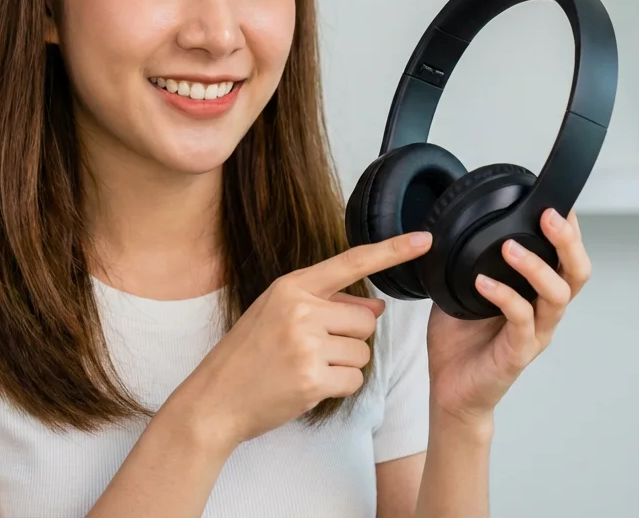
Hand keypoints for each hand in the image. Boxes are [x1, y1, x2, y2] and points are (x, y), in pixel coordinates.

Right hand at [167, 231, 433, 447]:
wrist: (214, 399)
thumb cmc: (248, 355)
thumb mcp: (279, 315)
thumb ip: (329, 305)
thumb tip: (377, 307)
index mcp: (291, 287)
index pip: (351, 262)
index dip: (392, 251)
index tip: (424, 239)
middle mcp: (301, 310)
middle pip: (367, 320)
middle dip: (351, 338)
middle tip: (313, 351)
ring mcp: (306, 345)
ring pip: (364, 351)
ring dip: (345, 365)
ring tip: (307, 369)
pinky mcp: (312, 379)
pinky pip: (354, 379)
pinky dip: (340, 387)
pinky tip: (309, 387)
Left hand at [425, 209, 590, 423]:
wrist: (451, 391)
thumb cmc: (461, 343)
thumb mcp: (463, 289)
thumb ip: (469, 261)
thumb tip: (456, 224)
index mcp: (537, 294)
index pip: (565, 257)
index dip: (569, 230)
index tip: (558, 201)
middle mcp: (544, 313)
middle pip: (576, 273)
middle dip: (568, 241)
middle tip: (549, 216)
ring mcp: (535, 334)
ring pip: (556, 296)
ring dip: (535, 267)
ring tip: (509, 248)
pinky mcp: (519, 354)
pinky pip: (521, 320)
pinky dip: (504, 296)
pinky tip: (482, 282)